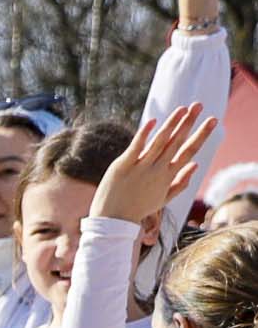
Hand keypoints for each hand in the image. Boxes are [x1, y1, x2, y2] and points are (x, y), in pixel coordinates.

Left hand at [92, 102, 216, 223]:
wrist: (112, 223)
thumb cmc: (138, 209)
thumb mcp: (163, 198)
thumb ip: (181, 182)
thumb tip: (196, 165)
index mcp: (168, 176)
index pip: (189, 151)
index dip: (202, 134)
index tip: (213, 119)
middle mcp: (157, 170)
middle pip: (177, 142)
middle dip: (189, 122)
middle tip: (199, 105)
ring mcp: (140, 168)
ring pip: (160, 141)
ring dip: (172, 123)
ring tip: (183, 108)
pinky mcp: (122, 167)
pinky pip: (135, 147)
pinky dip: (144, 135)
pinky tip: (152, 121)